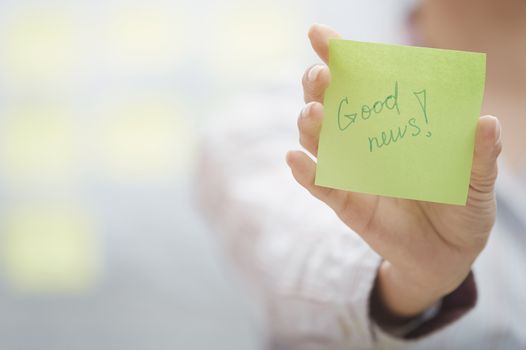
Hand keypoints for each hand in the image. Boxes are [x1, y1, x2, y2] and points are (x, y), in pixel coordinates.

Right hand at [287, 24, 501, 317]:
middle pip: (329, 103)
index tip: (320, 35)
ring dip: (309, 124)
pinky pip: (320, 185)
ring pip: (317, 139)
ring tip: (314, 113)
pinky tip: (295, 159)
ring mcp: (351, 170)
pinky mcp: (345, 203)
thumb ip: (479, 155)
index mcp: (394, 122)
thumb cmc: (461, 205)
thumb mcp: (477, 180)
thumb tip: (486, 123)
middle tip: (323, 77)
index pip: (361, 82)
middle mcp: (365, 140)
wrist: (448, 253)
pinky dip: (306, 172)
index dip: (338, 57)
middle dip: (319, 85)